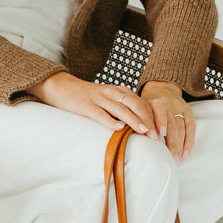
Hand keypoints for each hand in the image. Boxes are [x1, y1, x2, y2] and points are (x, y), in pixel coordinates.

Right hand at [28, 72, 157, 136]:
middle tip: (156, 136)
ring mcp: (98, 98)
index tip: (161, 130)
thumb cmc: (85, 97)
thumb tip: (139, 126)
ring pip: (121, 108)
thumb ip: (121, 108)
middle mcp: (111, 93)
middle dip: (148, 120)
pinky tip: (118, 129)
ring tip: (144, 132)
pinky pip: (100, 113)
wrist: (60, 86)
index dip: (153, 116)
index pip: (141, 102)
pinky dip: (110, 121)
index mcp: (118, 91)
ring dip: (134, 121)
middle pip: (135, 104)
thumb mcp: (107, 99)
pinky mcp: (85, 105)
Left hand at [140, 81, 194, 160]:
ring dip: (179, 145)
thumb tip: (134, 141)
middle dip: (170, 143)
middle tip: (168, 158)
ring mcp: (179, 107)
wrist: (161, 88)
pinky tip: (186, 152)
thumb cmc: (147, 104)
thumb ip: (139, 121)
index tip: (157, 138)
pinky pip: (190, 127)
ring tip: (176, 159)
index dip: (159, 124)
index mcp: (154, 101)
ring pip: (181, 127)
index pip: (158, 113)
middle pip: (171, 124)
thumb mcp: (140, 108)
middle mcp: (168, 103)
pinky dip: (189, 141)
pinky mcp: (187, 111)